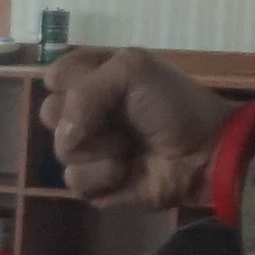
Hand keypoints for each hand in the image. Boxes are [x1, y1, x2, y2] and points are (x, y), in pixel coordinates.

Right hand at [39, 47, 237, 209]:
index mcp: (93, 79)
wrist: (205, 152)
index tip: (103, 85)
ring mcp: (88, 150)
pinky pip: (74, 181)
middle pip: (48, 113)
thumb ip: (84, 90)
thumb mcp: (132, 70)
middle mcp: (85, 113)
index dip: (72, 83)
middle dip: (82, 118)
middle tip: (117, 120)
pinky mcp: (94, 185)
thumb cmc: (173, 105)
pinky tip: (126, 171)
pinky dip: (103, 176)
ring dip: (99, 148)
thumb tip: (65, 138)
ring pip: (60, 150)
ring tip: (129, 147)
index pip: (54, 77)